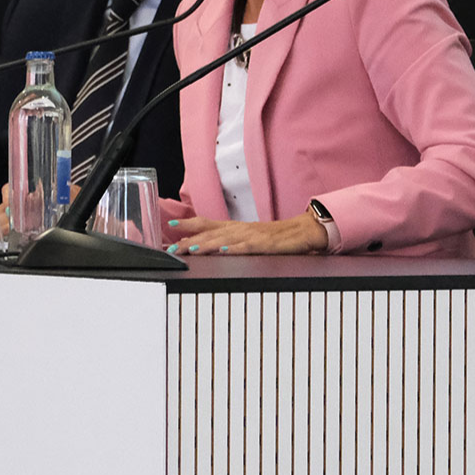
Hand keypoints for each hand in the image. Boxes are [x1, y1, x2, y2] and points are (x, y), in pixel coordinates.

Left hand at [166, 211, 328, 255]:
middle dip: (190, 239)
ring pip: (225, 239)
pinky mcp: (266, 245)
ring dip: (207, 244)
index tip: (170, 225)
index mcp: (236, 227)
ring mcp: (253, 236)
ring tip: (191, 248)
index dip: (189, 224)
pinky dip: (235, 248)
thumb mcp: (250, 238)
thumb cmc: (277, 236)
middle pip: (211, 232)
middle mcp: (241, 229)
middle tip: (172, 246)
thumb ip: (231, 241)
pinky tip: (224, 251)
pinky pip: (248, 247)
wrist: (304, 231)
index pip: (207, 223)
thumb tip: (210, 247)